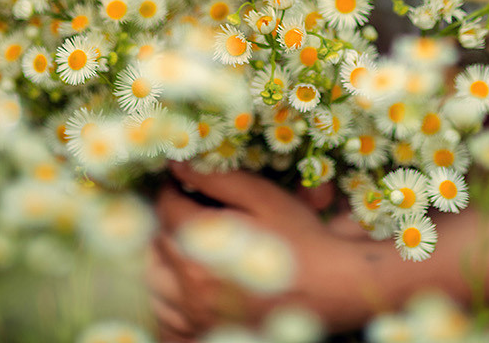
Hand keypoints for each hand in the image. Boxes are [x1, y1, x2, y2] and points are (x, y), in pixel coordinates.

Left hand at [147, 162, 376, 341]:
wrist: (333, 287)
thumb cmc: (300, 238)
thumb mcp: (262, 197)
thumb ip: (215, 179)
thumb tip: (175, 163)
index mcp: (201, 249)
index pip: (165, 209)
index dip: (172, 189)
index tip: (184, 181)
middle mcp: (190, 288)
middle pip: (155, 245)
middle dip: (168, 222)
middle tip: (189, 208)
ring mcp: (196, 317)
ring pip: (155, 284)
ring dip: (164, 260)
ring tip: (189, 245)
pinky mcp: (206, 333)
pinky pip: (168, 319)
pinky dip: (171, 301)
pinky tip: (189, 286)